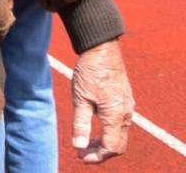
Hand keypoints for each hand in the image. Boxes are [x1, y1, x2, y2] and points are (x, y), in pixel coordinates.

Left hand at [71, 38, 133, 162]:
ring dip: (105, 142)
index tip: (80, 157)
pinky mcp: (126, 99)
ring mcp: (128, 106)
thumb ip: (80, 124)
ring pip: (120, 134)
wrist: (102, 49)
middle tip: (83, 152)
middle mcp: (126, 114)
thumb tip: (78, 147)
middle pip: (118, 145)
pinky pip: (122, 123)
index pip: (110, 147)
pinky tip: (95, 124)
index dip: (96, 156)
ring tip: (87, 141)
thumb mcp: (80, 98)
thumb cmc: (89, 71)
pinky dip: (110, 131)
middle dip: (101, 152)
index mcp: (115, 116)